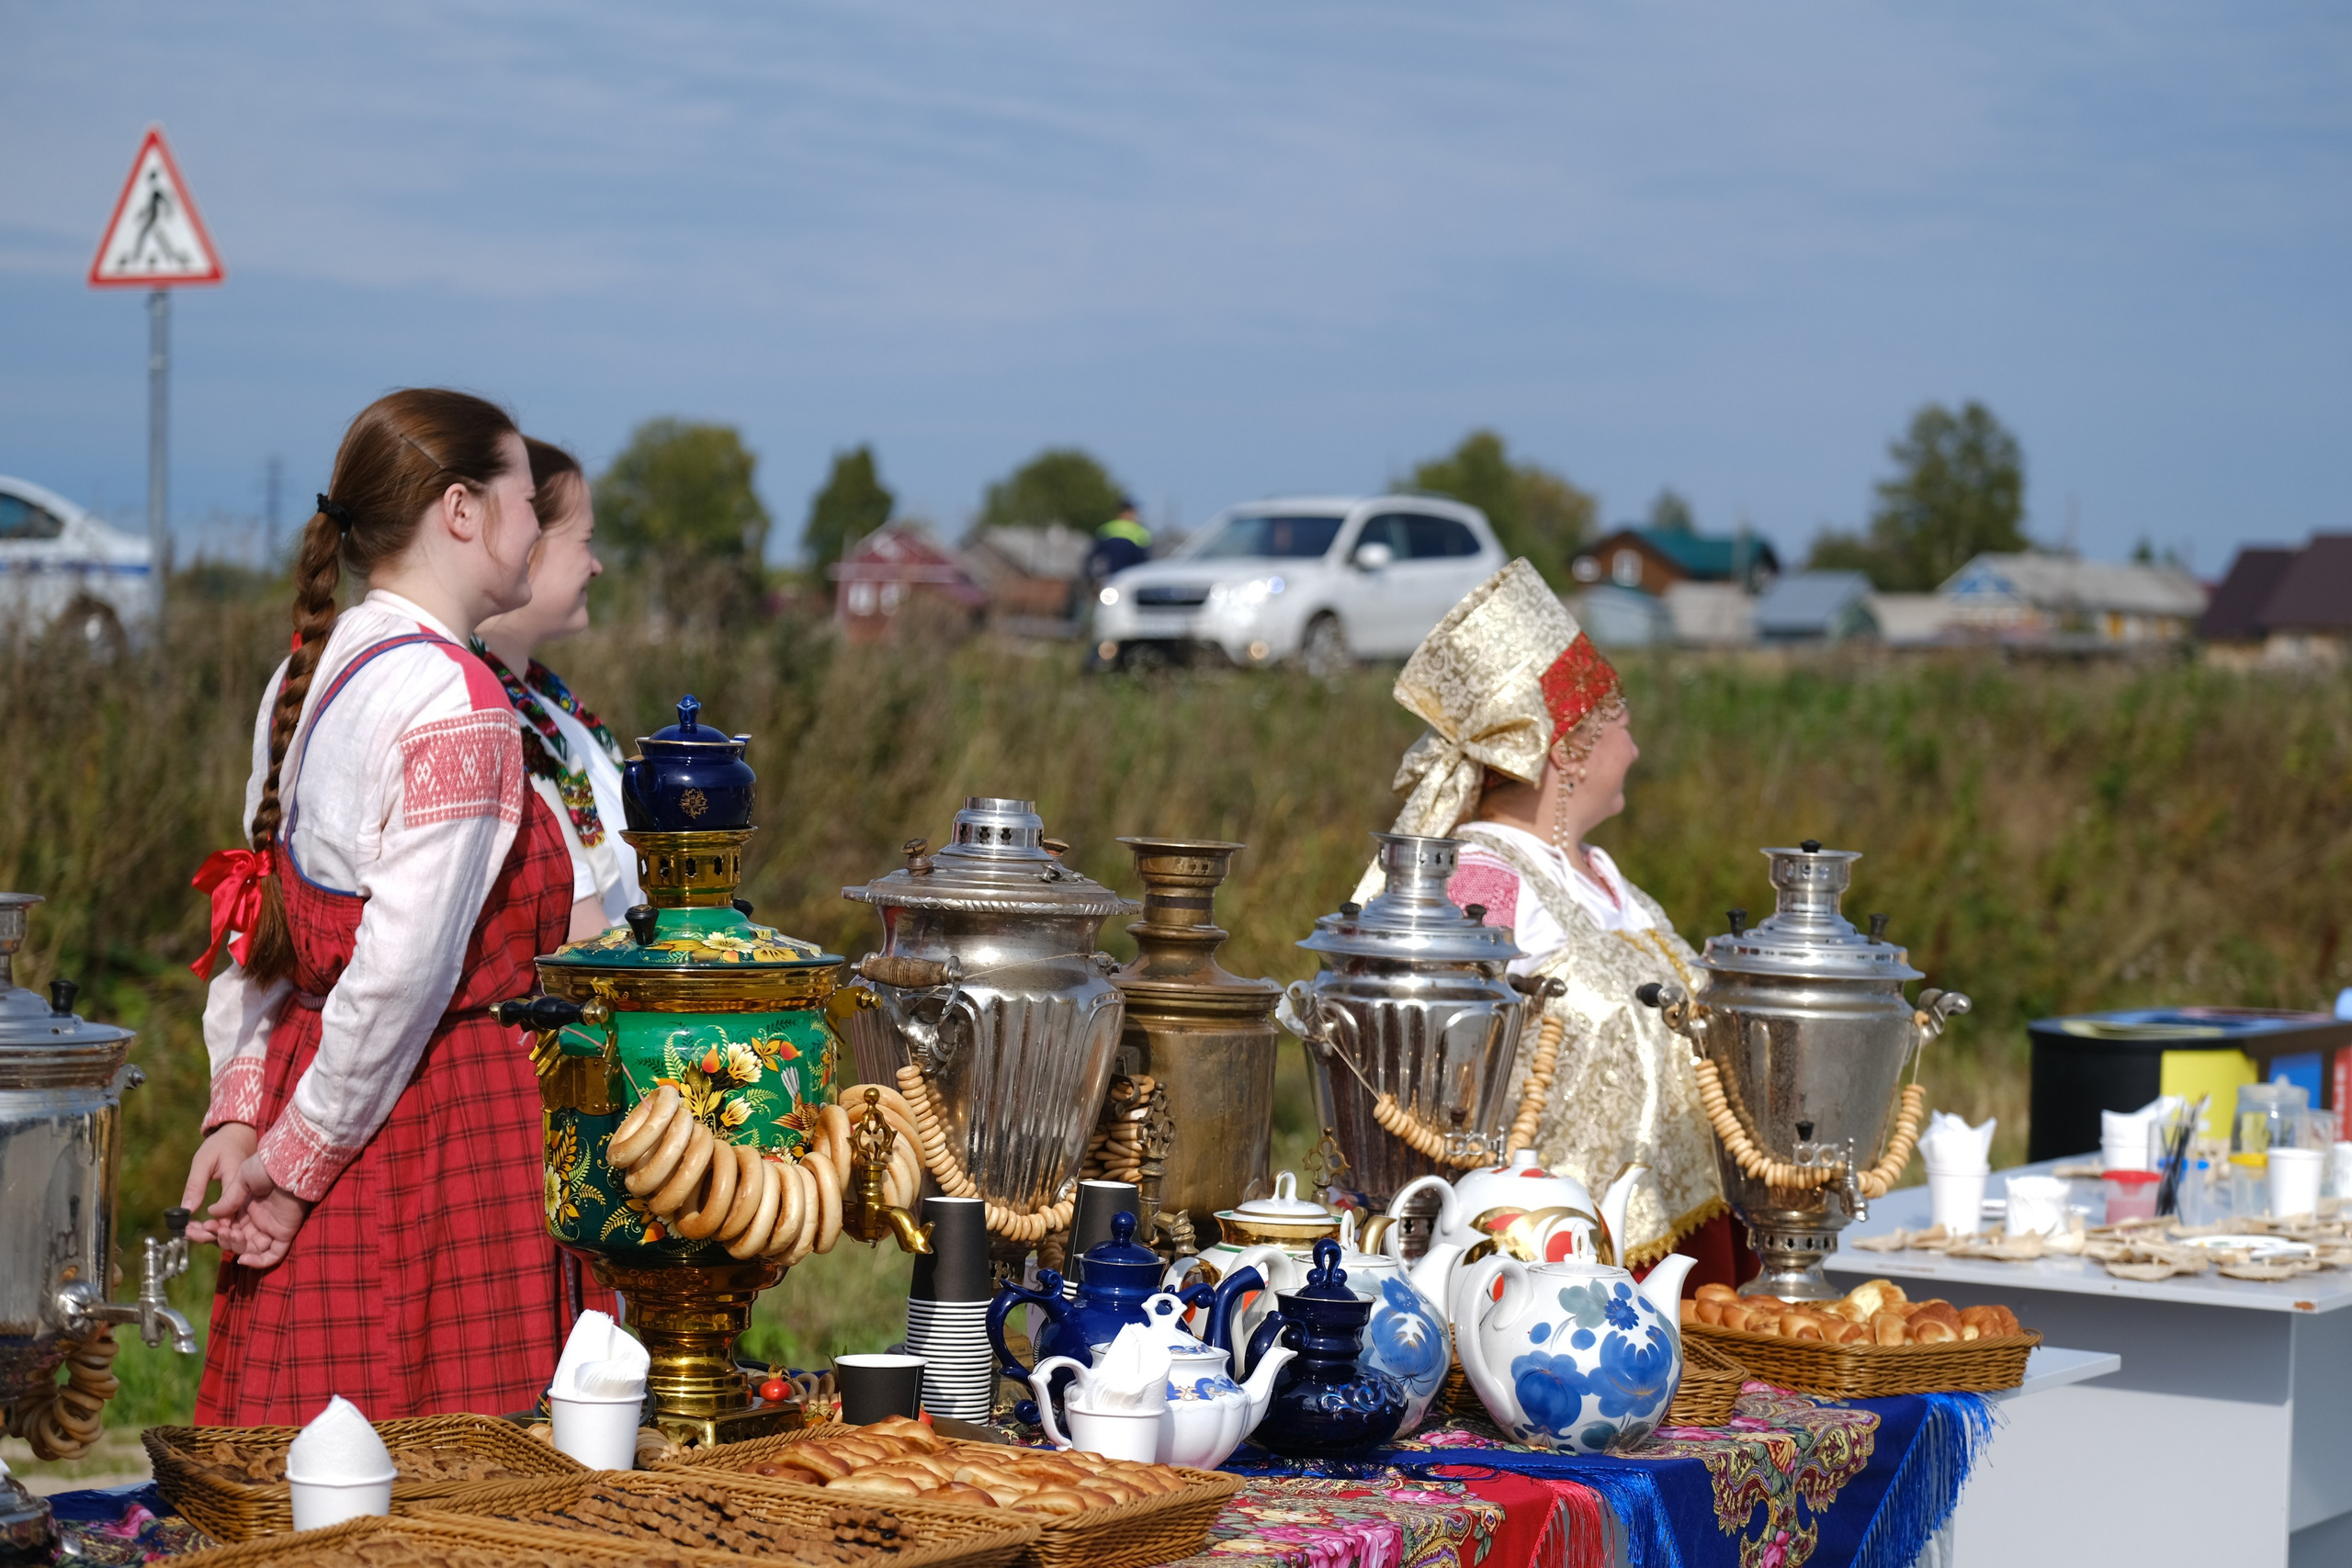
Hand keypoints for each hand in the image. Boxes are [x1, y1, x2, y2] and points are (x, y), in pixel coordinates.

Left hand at [182, 1123, 258, 1244]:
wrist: (239, 1136)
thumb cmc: (221, 1145)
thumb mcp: (203, 1161)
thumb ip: (195, 1185)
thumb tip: (186, 1210)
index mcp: (239, 1182)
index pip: (230, 1211)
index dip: (215, 1227)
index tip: (195, 1232)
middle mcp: (248, 1194)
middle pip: (234, 1223)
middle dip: (212, 1234)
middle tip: (188, 1234)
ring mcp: (248, 1198)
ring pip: (234, 1223)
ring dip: (213, 1232)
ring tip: (190, 1232)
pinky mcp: (244, 1200)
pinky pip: (233, 1216)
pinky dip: (218, 1224)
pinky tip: (201, 1226)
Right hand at [210, 1151, 313, 1269]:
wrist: (289, 1163)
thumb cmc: (266, 1165)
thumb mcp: (241, 1178)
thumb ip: (228, 1199)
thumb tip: (211, 1213)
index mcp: (245, 1207)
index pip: (224, 1226)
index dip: (210, 1230)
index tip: (195, 1228)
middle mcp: (257, 1219)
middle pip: (234, 1239)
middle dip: (218, 1238)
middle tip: (210, 1230)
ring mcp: (271, 1227)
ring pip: (249, 1248)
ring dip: (234, 1246)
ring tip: (229, 1233)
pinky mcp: (285, 1232)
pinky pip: (272, 1254)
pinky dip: (258, 1261)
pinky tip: (244, 1258)